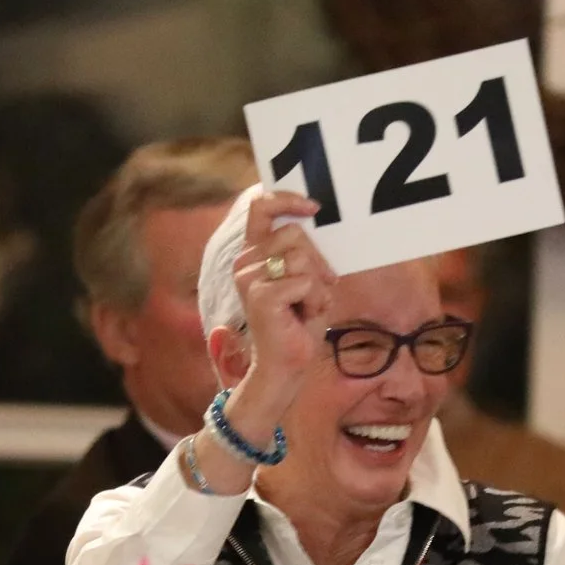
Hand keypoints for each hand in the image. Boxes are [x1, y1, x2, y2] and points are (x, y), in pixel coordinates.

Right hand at [224, 190, 336, 429]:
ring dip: (317, 286)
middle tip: (319, 288)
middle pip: (295, 234)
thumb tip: (316, 221)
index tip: (314, 206)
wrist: (284, 366)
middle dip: (317, 261)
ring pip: (303, 258)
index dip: (286, 199)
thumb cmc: (296, 324)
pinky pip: (306, 282)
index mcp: (252, 254)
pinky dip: (315, 301)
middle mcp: (245, 262)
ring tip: (306, 307)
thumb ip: (302, 251)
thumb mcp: (302, 279)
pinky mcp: (262, 296)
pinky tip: (303, 317)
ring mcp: (249, 278)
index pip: (261, 208)